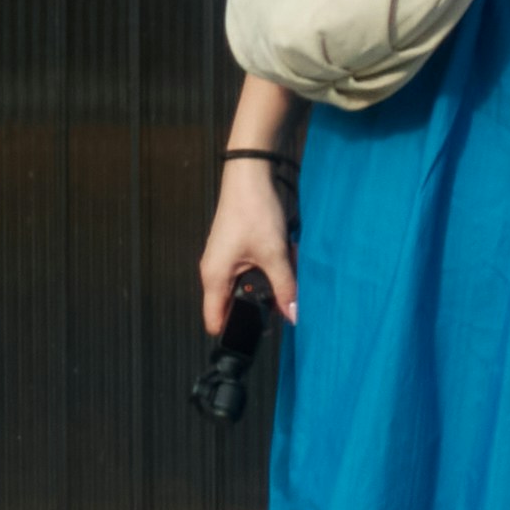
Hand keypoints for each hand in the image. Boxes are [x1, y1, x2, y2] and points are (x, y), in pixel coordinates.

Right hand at [202, 162, 296, 335]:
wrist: (250, 175)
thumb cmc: (252, 210)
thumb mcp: (274, 254)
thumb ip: (285, 288)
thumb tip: (294, 315)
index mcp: (215, 278)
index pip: (215, 321)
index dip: (234, 332)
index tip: (257, 335)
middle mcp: (215, 272)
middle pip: (236, 304)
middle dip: (262, 303)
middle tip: (284, 295)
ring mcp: (225, 260)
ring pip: (249, 285)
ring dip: (270, 280)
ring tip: (287, 264)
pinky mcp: (236, 250)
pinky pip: (253, 269)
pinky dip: (270, 265)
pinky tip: (285, 251)